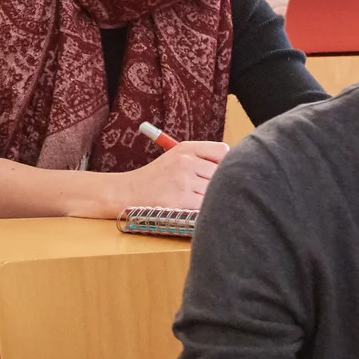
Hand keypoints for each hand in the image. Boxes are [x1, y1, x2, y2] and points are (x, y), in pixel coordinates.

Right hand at [96, 140, 226, 215]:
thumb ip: (200, 158)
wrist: (129, 192)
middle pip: (221, 173)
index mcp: (186, 148)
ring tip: (192, 199)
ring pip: (214, 191)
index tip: (217, 172)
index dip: (224, 164)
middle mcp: (186, 161)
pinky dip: (202, 209)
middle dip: (216, 184)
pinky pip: (205, 205)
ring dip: (208, 199)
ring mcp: (184, 180)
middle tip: (202, 190)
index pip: (222, 150)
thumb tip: (230, 168)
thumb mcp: (174, 157)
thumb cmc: (155, 178)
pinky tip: (190, 208)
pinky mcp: (182, 200)